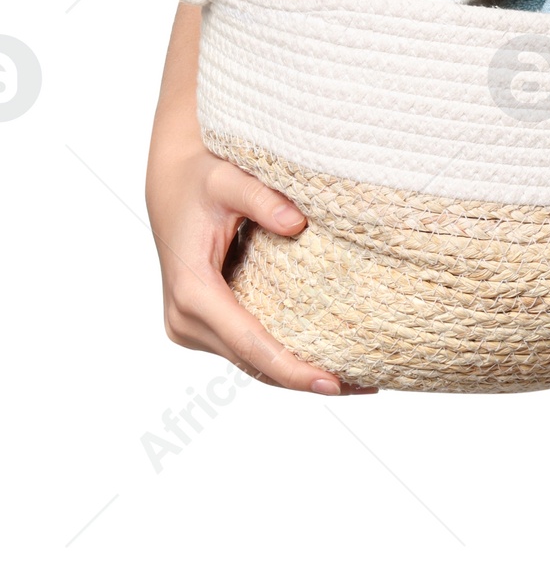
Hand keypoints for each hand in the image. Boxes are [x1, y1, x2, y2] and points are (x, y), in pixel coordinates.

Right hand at [147, 3, 374, 394]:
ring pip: (249, 363)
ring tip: (356, 380)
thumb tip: (297, 224)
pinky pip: (246, 349)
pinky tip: (323, 362)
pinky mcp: (200, 324)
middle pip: (254, 362)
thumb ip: (261, 198)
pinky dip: (280, 359)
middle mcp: (185, 318)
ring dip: (296, 374)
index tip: (333, 383)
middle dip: (305, 378)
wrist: (172, 182)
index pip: (251, 343)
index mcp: (192, 290)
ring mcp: (189, 325)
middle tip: (366, 385)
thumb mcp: (229, 178)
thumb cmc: (203, 177)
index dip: (292, 368)